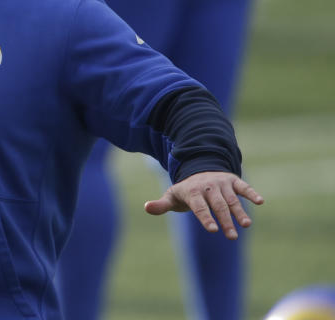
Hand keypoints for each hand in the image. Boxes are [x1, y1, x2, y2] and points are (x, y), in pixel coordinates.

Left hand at [144, 171, 263, 239]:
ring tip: (247, 225)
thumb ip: (161, 205)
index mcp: (192, 191)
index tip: (212, 230)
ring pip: (231, 198)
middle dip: (225, 220)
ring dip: (239, 211)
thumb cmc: (185, 191)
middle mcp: (208, 186)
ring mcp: (221, 183)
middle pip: (217, 205)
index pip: (199, 207)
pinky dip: (251, 192)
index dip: (205, 217)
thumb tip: (146, 207)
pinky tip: (260, 201)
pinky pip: (243, 186)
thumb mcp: (171, 196)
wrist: (198, 169)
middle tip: (231, 237)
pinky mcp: (233, 180)